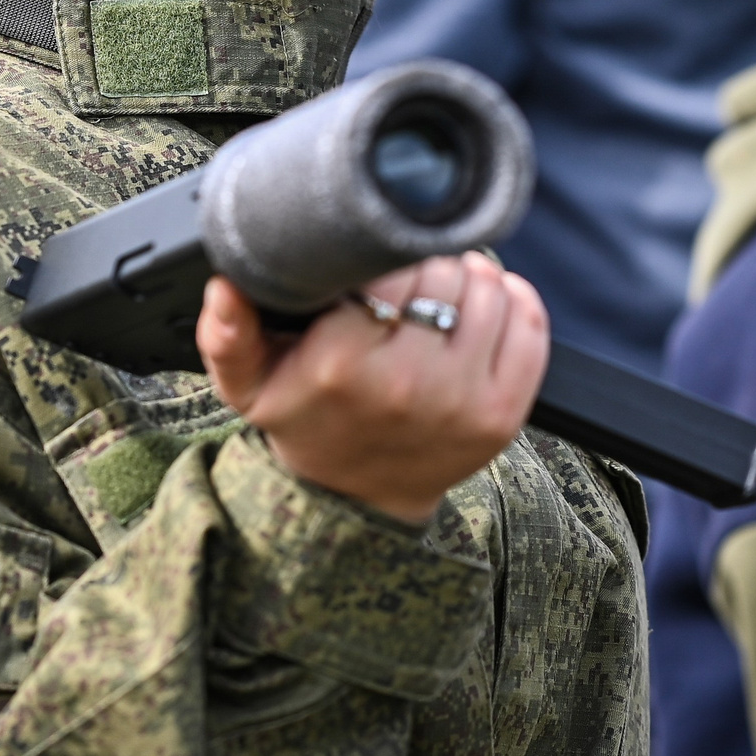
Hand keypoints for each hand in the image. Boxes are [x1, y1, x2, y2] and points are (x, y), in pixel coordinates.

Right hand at [197, 252, 548, 524]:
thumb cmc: (308, 423)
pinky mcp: (503, 416)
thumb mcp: (248, 384)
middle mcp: (408, 383)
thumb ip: (227, 332)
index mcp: (342, 364)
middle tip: (412, 276)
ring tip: (445, 289)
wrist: (357, 503)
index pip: (389, 264)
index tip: (377, 265)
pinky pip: (530, 327)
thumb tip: (225, 285)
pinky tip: (485, 306)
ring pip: (489, 291)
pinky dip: (515, 302)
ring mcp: (463, 401)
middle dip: (429, 263)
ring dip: (473, 277)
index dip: (386, 253)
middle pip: (443, 272)